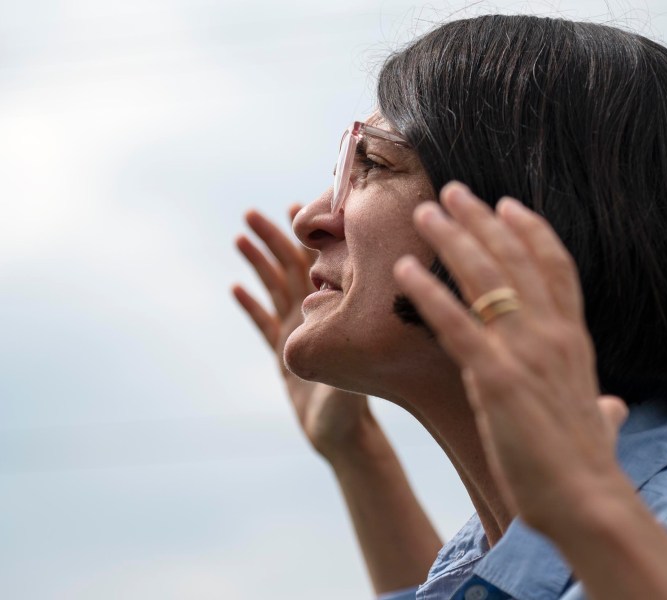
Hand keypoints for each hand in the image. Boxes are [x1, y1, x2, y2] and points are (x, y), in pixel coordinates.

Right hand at [233, 206, 371, 459]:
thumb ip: (340, 352)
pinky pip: (264, 322)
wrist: (342, 436)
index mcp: (333, 312)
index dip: (305, 236)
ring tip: (239, 235)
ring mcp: (298, 332)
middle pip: (289, 267)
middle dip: (272, 239)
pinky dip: (250, 304)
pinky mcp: (283, 352)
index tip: (296, 207)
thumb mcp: (347, 374)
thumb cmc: (353, 409)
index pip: (318, 264)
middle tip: (251, 213)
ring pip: (274, 288)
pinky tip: (236, 287)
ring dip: (257, 262)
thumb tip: (342, 324)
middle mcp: (315, 316)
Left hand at [393, 182, 629, 531]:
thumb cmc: (588, 467)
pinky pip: (455, 323)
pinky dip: (427, 292)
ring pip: (485, 278)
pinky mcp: (495, 377)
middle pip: (515, 259)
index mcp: (574, 339)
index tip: (506, 204)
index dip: (530, 230)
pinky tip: (402, 270)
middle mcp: (552, 334)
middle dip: (482, 220)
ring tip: (426, 212)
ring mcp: (525, 351)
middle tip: (452, 191)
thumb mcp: (599, 424)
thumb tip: (612, 410)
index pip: (555, 266)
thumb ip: (602, 409)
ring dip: (452, 239)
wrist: (587, 502)